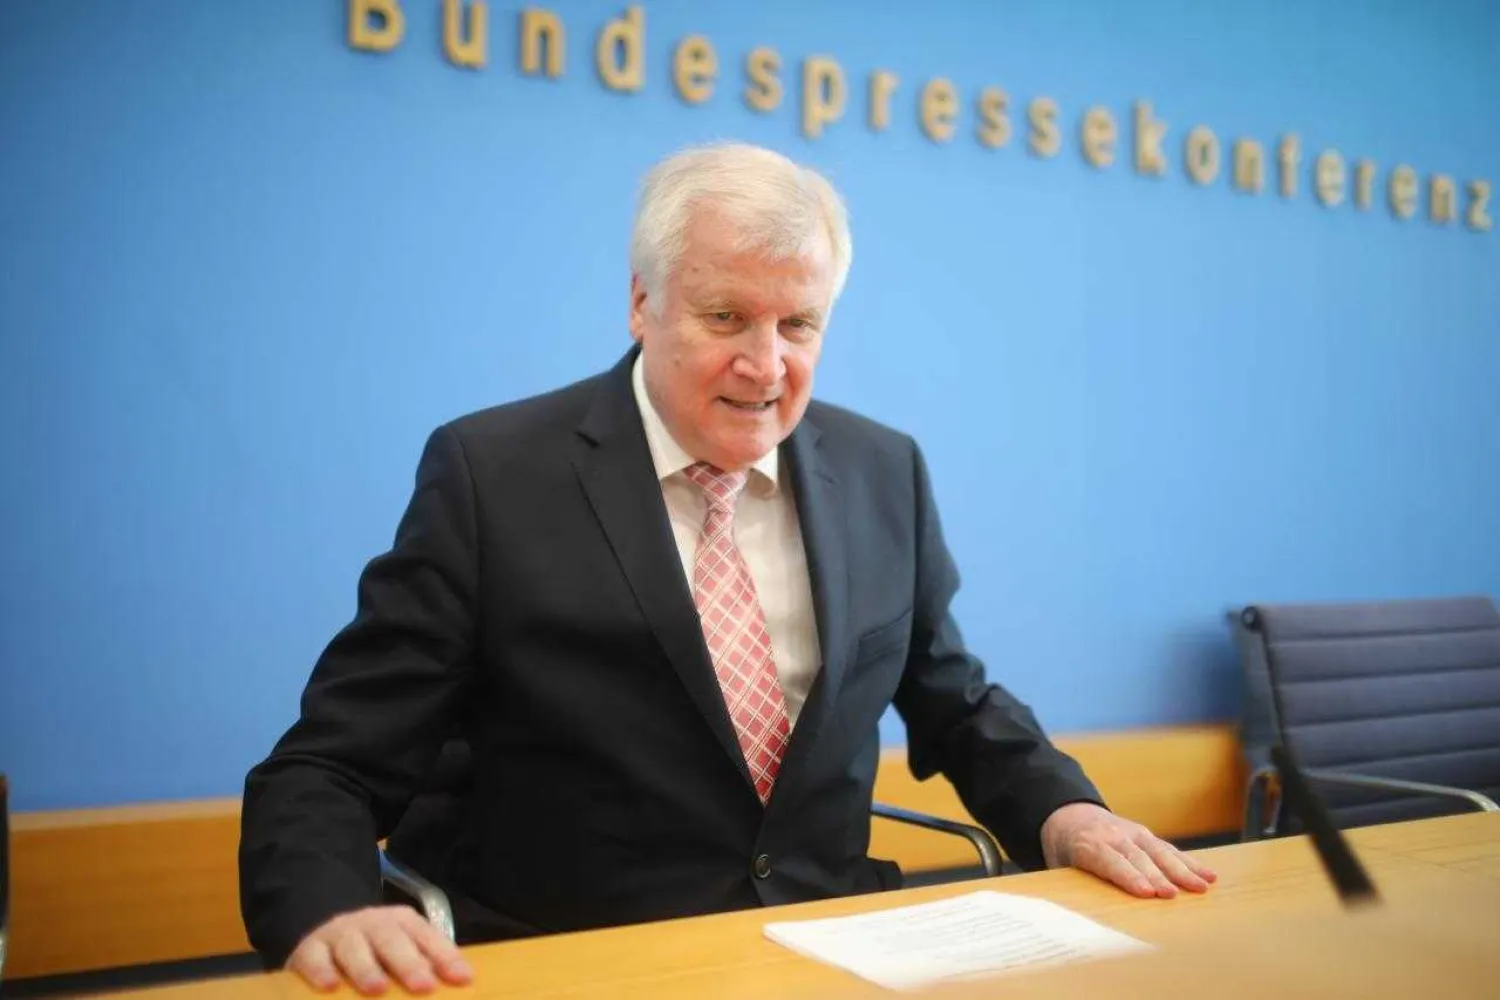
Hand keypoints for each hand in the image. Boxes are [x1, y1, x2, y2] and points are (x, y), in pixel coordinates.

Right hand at [287, 905, 473, 994]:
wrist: (326, 935)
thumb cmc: (375, 953)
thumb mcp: (401, 954)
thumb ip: (425, 967)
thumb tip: (459, 985)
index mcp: (402, 922)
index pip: (428, 937)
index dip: (445, 957)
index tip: (463, 979)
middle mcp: (372, 923)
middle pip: (392, 939)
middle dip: (409, 963)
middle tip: (424, 986)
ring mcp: (340, 933)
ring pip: (353, 947)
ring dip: (366, 968)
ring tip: (377, 989)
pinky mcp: (309, 948)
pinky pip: (314, 957)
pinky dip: (321, 970)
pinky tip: (329, 986)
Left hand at [1040, 802, 1216, 898]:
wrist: (1068, 814)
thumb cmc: (1064, 849)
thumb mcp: (1058, 865)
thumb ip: (1072, 882)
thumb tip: (1077, 915)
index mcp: (1087, 845)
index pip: (1110, 861)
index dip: (1128, 876)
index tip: (1146, 892)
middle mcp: (1112, 836)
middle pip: (1137, 858)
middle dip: (1156, 877)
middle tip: (1173, 895)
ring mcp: (1131, 832)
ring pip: (1158, 852)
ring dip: (1181, 870)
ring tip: (1200, 887)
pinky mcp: (1145, 834)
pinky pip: (1168, 849)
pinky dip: (1188, 861)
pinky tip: (1207, 875)